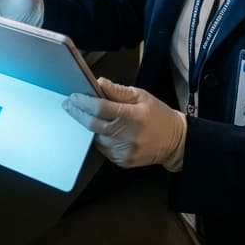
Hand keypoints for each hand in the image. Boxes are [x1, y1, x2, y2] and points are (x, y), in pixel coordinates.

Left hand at [62, 77, 185, 170]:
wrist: (175, 141)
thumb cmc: (158, 115)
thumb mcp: (142, 96)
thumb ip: (118, 91)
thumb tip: (99, 83)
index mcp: (134, 115)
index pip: (101, 107)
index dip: (84, 102)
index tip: (74, 96)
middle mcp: (128, 135)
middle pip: (93, 124)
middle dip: (78, 113)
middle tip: (69, 105)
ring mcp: (125, 150)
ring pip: (97, 137)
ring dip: (89, 126)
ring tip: (85, 115)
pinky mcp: (123, 161)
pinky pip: (103, 148)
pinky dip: (100, 138)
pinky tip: (102, 130)